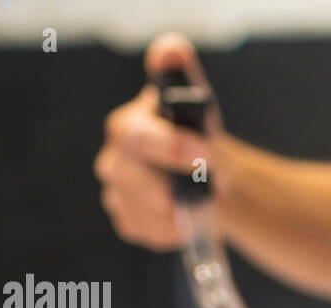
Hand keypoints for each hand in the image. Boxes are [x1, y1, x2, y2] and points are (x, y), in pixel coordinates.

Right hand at [94, 33, 220, 249]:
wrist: (202, 172)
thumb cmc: (195, 133)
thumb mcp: (195, 99)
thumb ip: (182, 72)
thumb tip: (170, 51)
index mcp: (128, 126)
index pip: (139, 137)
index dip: (172, 147)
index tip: (207, 154)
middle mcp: (114, 160)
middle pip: (137, 182)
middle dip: (180, 187)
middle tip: (217, 188)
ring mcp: (117, 193)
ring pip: (146, 213)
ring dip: (182, 210)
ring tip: (205, 200)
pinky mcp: (127, 221)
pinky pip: (150, 233)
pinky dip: (175, 229)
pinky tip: (187, 215)